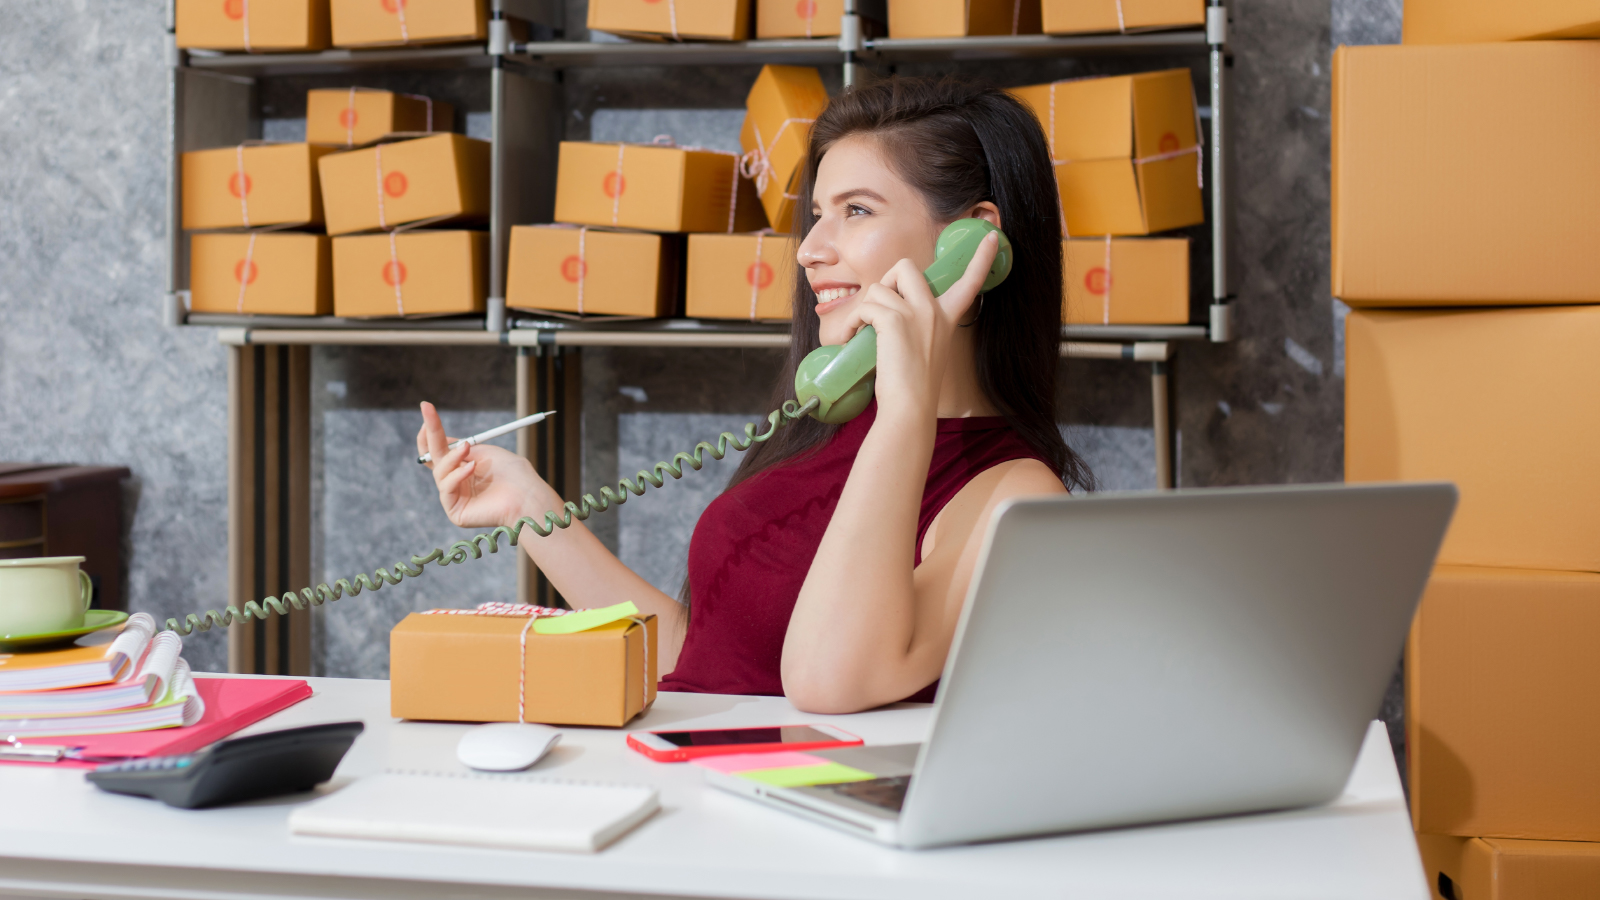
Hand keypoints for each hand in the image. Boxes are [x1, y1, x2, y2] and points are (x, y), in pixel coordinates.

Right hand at [416, 401, 548, 528]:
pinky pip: (446, 488)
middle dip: (430, 434)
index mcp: (464, 468)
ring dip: (451, 458)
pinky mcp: (455, 511)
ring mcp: (455, 498)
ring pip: (440, 472)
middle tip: (427, 410)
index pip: (440, 451)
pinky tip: (471, 468)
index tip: (427, 409)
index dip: (432, 433)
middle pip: (433, 459)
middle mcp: (457, 482)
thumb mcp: (486, 452)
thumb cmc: (514, 474)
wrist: (528, 496)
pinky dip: (457, 475)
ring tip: (466, 449)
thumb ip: (462, 446)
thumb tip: (442, 439)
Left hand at [834, 230, 999, 419]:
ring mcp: (916, 313)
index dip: (980, 260)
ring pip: (878, 288)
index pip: (969, 283)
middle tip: (880, 310)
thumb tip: (889, 314)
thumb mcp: (927, 348)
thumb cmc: (914, 386)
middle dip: (885, 282)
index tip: (991, 238)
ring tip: (864, 332)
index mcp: (947, 317)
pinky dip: (853, 321)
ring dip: (865, 309)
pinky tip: (854, 337)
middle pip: (906, 266)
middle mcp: (934, 311)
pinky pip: (865, 306)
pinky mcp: (894, 321)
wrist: (910, 407)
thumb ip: (918, 326)